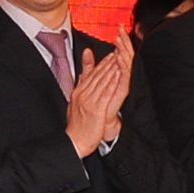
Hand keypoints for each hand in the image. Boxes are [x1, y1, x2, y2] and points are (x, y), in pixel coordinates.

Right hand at [63, 39, 134, 157]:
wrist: (74, 141)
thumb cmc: (76, 126)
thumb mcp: (75, 104)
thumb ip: (81, 90)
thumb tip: (83, 78)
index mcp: (78, 93)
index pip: (91, 74)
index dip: (101, 63)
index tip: (110, 55)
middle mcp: (83, 94)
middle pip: (97, 75)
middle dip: (108, 62)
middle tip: (117, 51)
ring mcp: (89, 101)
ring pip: (102, 81)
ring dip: (111, 68)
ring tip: (119, 58)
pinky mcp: (96, 109)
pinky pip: (106, 92)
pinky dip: (112, 81)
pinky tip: (118, 74)